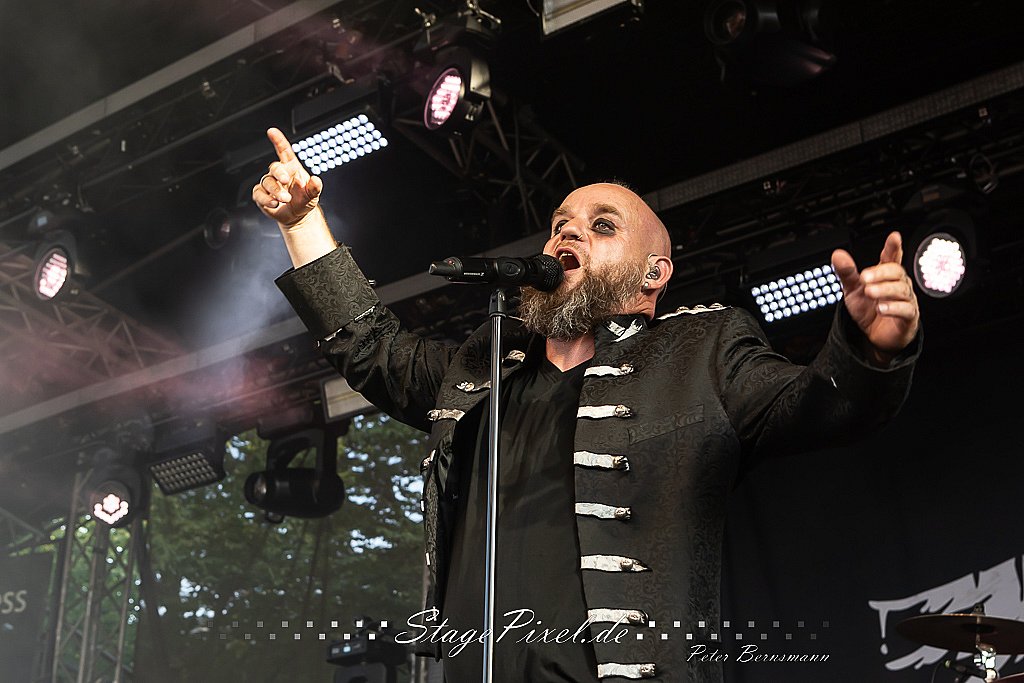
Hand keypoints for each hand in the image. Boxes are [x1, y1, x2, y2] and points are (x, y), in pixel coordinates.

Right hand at [252, 128, 322, 227]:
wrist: (298, 216)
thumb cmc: (305, 200)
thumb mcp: (313, 195)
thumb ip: (315, 187)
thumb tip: (316, 179)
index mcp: (291, 168)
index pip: (284, 151)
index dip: (278, 140)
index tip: (272, 131)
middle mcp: (279, 174)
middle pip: (274, 167)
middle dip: (279, 173)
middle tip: (285, 180)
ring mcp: (269, 184)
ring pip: (267, 182)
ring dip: (275, 190)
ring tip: (285, 199)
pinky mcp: (261, 195)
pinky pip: (259, 193)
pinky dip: (266, 198)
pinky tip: (274, 203)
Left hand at [832, 232, 919, 361]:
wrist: (872, 337)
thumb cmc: (867, 309)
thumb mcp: (852, 290)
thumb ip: (846, 273)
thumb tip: (837, 254)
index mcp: (885, 276)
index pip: (891, 258)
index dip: (893, 248)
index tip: (894, 237)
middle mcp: (899, 285)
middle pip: (896, 272)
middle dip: (881, 273)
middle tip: (864, 278)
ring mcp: (906, 300)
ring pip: (901, 290)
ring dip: (884, 290)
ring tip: (869, 292)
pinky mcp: (908, 317)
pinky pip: (906, 310)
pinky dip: (893, 308)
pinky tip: (881, 308)